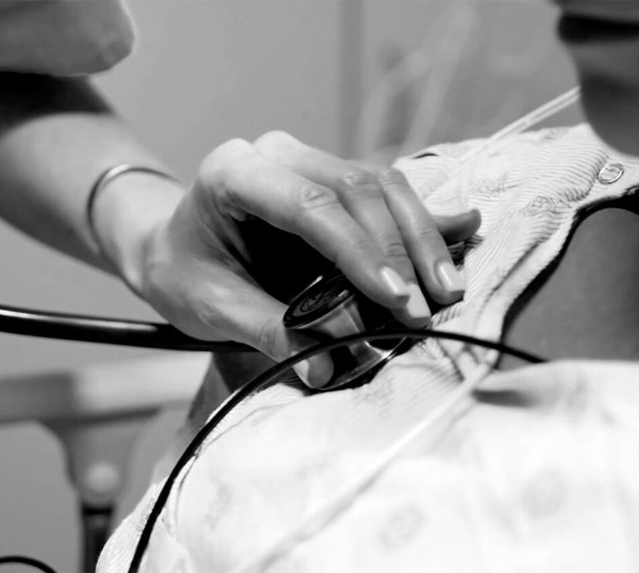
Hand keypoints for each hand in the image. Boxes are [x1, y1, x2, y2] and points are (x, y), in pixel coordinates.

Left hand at [131, 131, 479, 387]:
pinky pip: (389, 194)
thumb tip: (327, 366)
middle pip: (358, 188)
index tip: (394, 297)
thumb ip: (268, 330)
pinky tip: (466, 230)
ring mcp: (312, 160)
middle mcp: (279, 154)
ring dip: (421, 238)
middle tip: (425, 309)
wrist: (172, 247)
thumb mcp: (210, 307)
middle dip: (400, 250)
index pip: (310, 204)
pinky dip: (424, 221)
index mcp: (234, 172)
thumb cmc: (183, 273)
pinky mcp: (336, 182)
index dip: (359, 251)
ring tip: (447, 289)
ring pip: (384, 185)